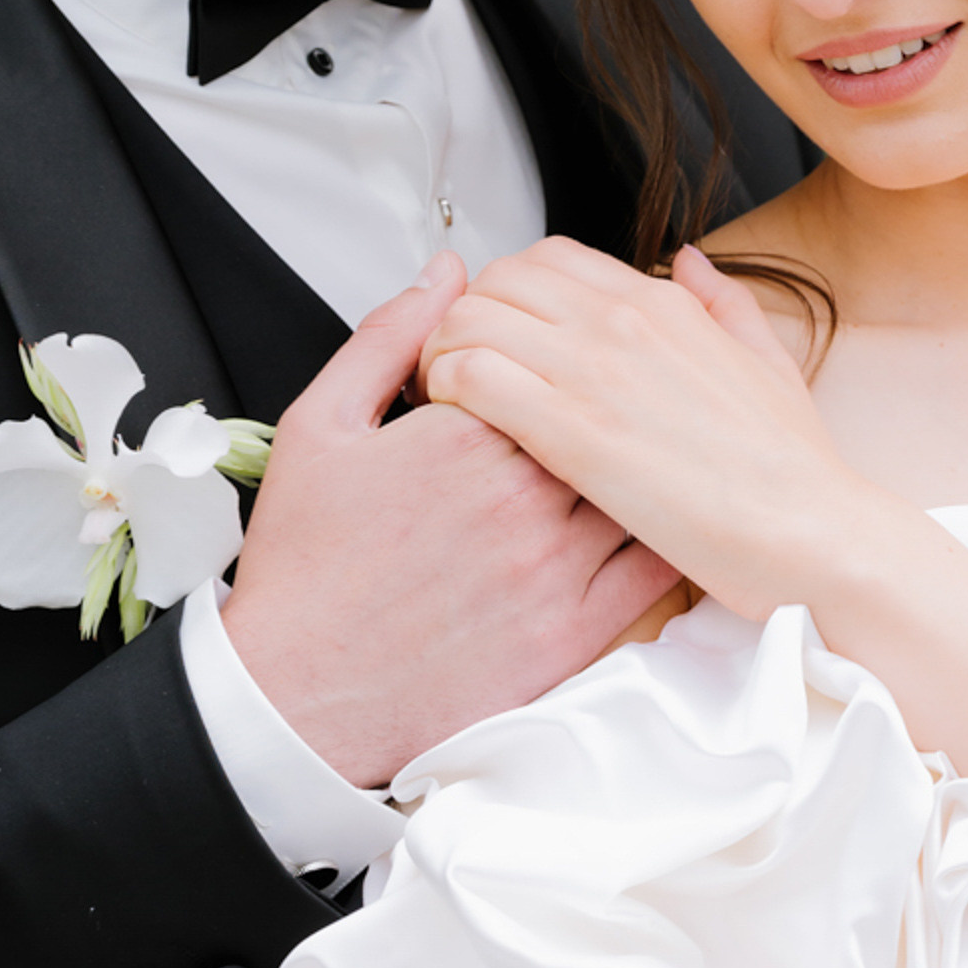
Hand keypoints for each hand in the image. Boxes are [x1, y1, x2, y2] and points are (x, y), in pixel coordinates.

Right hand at [223, 256, 679, 786]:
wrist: (299, 693)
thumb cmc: (307, 567)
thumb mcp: (320, 426)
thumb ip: (387, 338)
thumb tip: (447, 274)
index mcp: (465, 436)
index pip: (544, 366)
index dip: (547, 365)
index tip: (536, 377)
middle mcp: (522, 496)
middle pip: (600, 420)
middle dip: (602, 410)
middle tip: (596, 413)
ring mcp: (555, 565)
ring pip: (637, 486)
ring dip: (645, 466)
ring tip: (640, 458)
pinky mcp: (574, 630)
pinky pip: (653, 569)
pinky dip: (668, 535)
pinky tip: (663, 521)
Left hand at [421, 240, 882, 622]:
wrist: (812, 531)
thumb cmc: (792, 468)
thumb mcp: (768, 361)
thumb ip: (724, 302)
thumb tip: (689, 259)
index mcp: (661, 303)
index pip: (546, 258)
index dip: (508, 298)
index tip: (505, 344)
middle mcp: (621, 320)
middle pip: (494, 280)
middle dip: (464, 322)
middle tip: (463, 378)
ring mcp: (594, 371)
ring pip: (468, 318)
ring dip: (444, 358)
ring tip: (452, 409)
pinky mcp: (572, 433)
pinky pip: (471, 377)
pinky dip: (448, 397)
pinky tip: (463, 437)